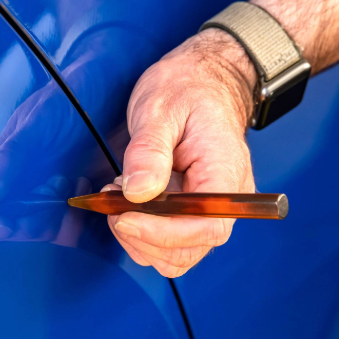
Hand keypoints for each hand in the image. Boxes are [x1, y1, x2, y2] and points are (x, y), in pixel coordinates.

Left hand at [111, 29, 258, 277]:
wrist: (202, 83)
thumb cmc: (188, 90)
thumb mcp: (161, 108)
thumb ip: (149, 151)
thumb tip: (138, 192)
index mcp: (226, 173)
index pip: (207, 226)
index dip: (163, 233)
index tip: (124, 217)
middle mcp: (224, 200)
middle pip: (190, 250)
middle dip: (143, 238)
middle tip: (112, 205)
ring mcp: (209, 211)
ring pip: (176, 255)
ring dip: (138, 239)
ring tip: (119, 199)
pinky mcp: (191, 215)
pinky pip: (168, 244)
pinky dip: (141, 235)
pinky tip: (128, 204)